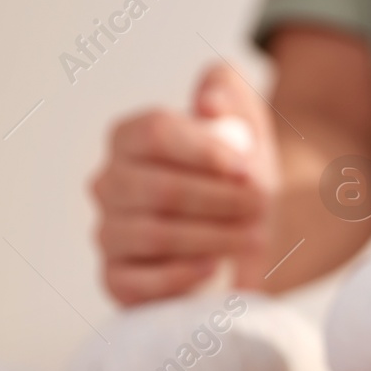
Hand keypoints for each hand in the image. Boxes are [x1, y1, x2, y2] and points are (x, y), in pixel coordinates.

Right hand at [90, 62, 279, 304]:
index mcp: (129, 138)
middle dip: (220, 199)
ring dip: (214, 237)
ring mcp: (109, 234)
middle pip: (159, 188)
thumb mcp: (244, 117)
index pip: (155, 132)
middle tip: (260, 205)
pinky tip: (214, 266)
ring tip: (253, 235)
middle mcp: (109, 184)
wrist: (253, 227)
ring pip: (154, 235)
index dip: (206, 151)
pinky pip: (138, 282)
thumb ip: (226, 88)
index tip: (246, 167)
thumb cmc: (240, 171)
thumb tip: (208, 103)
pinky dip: (182, 276)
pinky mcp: (117, 281)